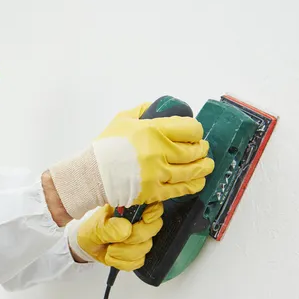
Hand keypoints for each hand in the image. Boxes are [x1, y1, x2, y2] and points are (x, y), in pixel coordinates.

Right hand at [49, 102, 213, 218]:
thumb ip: (143, 111)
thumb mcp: (122, 119)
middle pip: (194, 150)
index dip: (196, 130)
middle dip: (202, 149)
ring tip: (206, 164)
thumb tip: (157, 107)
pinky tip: (198, 181)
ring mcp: (159, 174)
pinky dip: (194, 184)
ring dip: (203, 166)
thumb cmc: (105, 147)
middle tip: (201, 149)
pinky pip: (182, 189)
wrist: (92, 175)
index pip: (190, 129)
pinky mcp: (156, 192)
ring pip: (192, 170)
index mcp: (153, 130)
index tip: (194, 133)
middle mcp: (160, 152)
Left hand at [67, 203, 162, 270]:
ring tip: (109, 249)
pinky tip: (112, 256)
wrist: (87, 245)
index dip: (154, 213)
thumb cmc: (92, 230)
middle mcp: (138, 221)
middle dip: (135, 238)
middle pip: (153, 228)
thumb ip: (110, 227)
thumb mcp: (97, 226)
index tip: (145, 219)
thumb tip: (127, 229)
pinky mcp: (138, 253)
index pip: (153, 206)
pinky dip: (123, 262)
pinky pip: (139, 261)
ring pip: (145, 247)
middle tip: (116, 241)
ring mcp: (140, 238)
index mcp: (130, 208)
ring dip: (124, 253)